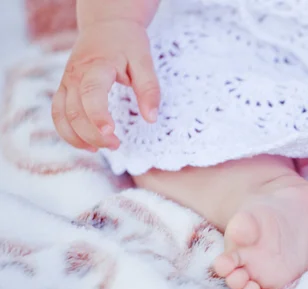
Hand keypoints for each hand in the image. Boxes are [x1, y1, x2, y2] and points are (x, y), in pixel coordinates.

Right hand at [52, 20, 159, 151]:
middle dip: (93, 134)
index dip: (98, 116)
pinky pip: (58, 114)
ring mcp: (66, 82)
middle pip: (75, 111)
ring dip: (79, 138)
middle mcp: (75, 75)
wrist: (107, 24)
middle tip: (116, 144)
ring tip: (102, 148)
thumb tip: (152, 118)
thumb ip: (149, 89)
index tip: (111, 132)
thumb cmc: (127, 43)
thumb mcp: (144, 61)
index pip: (92, 94)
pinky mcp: (64, 89)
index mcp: (97, 66)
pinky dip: (68, 133)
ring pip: (62, 116)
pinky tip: (88, 144)